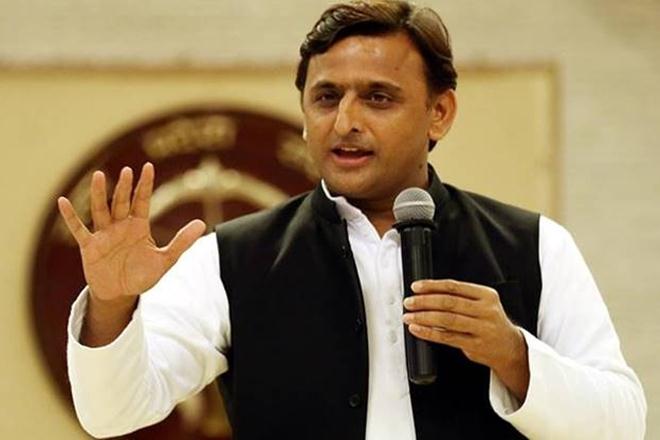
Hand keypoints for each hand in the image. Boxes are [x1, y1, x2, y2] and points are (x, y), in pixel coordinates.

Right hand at [58, 163, 205, 344]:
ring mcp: (104, 234)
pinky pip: (79, 229)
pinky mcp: (89, 246)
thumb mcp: (165, 260)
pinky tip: (62, 201)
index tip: (148, 166)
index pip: (142, 201)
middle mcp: (120, 226)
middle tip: (128, 170)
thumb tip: (202, 224)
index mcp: (138, 226)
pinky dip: (71, 216)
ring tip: (99, 175)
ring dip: (100, 194)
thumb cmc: (142, 275)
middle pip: (122, 202)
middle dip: (125, 187)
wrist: (121, 294)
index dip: (145, 185)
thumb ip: (182, 242)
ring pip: (101, 210)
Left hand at [402, 279, 529, 400]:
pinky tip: (418, 329)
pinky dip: (429, 333)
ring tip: (409, 316)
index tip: (416, 287)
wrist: (510, 348)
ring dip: (424, 317)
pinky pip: (447, 337)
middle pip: (449, 302)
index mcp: (486, 295)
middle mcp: (485, 311)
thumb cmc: (490, 323)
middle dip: (424, 301)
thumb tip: (427, 294)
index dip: (432, 286)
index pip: (454, 287)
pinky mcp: (475, 345)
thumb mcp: (482, 304)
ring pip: (447, 320)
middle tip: (409, 302)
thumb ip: (460, 298)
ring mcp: (482, 329)